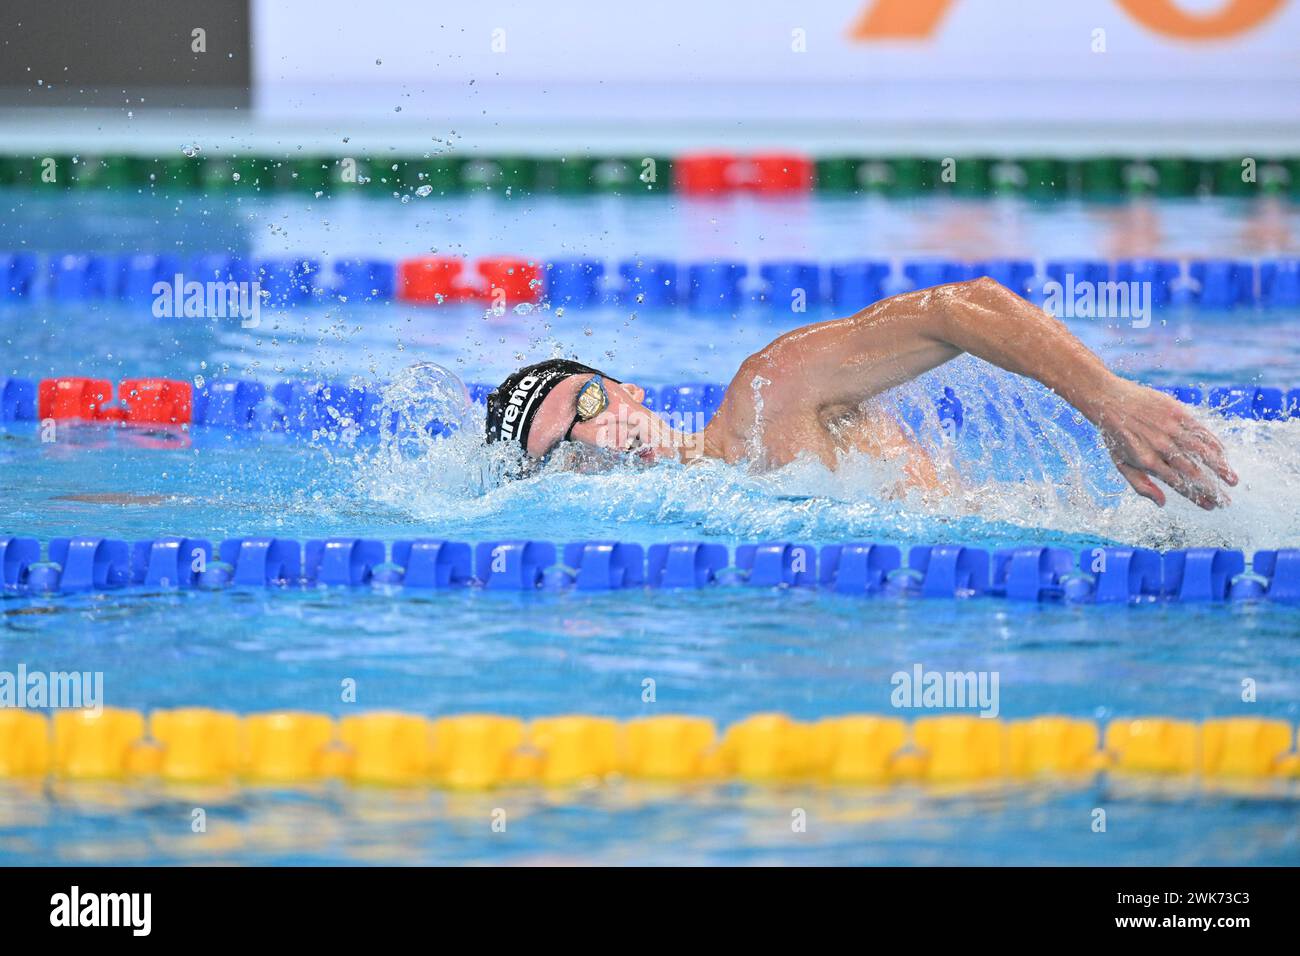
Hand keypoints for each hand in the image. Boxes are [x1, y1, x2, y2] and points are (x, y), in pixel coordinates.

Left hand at [1094, 381, 1237, 509]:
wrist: (1109, 400)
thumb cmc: (1115, 436)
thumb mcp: (1121, 464)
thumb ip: (1141, 485)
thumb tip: (1162, 504)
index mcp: (1148, 462)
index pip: (1178, 485)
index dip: (1196, 497)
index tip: (1210, 506)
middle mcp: (1161, 447)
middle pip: (1193, 472)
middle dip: (1212, 489)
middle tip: (1226, 501)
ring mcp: (1171, 430)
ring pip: (1202, 452)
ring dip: (1220, 468)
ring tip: (1233, 481)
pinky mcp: (1178, 414)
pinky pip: (1201, 431)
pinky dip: (1214, 444)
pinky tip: (1223, 454)